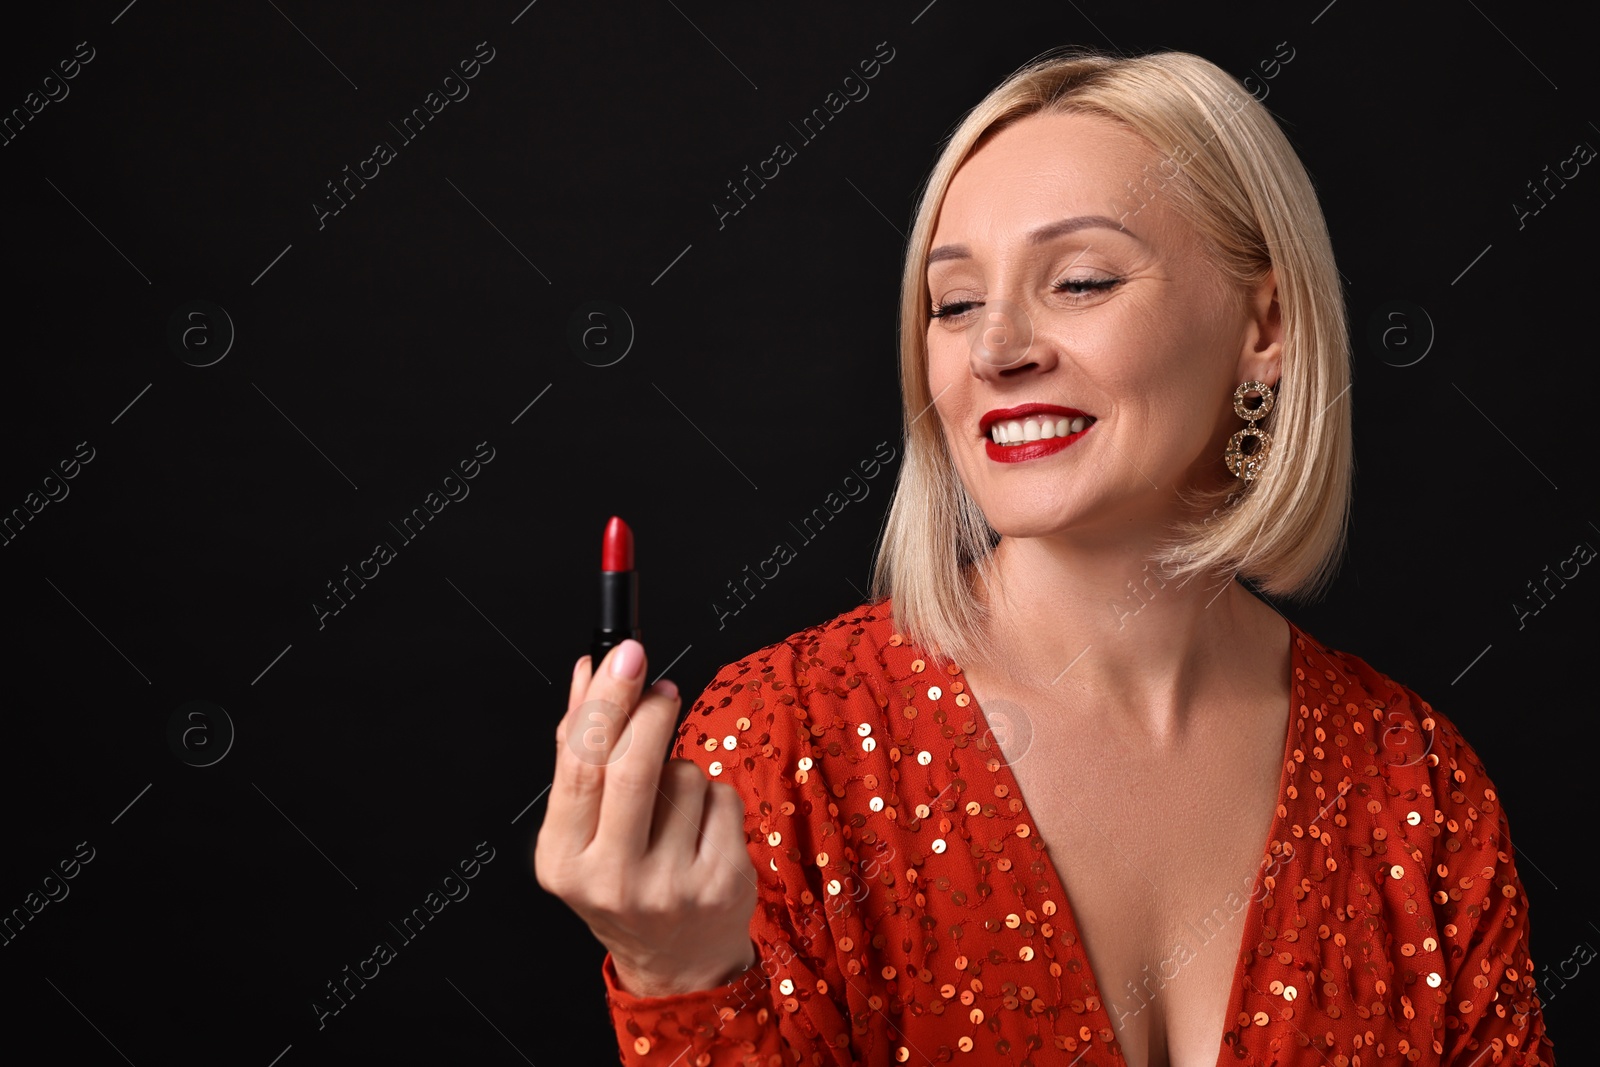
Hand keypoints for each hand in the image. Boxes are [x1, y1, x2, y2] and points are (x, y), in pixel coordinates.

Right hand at [533, 639, 757, 996]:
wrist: (678, 962)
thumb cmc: (623, 882)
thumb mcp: (582, 829)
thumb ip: (579, 747)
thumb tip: (587, 671)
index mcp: (564, 860)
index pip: (581, 766)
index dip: (605, 701)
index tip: (624, 654)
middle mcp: (612, 879)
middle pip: (633, 766)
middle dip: (651, 711)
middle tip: (661, 686)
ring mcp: (671, 885)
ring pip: (685, 776)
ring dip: (681, 768)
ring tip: (671, 806)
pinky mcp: (723, 881)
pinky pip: (723, 797)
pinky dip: (713, 797)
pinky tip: (700, 828)